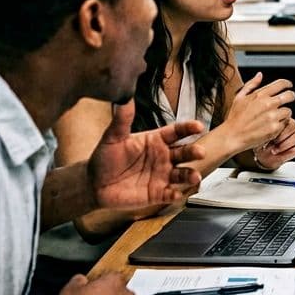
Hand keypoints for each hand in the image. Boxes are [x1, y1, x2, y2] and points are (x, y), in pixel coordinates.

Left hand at [87, 102, 204, 209]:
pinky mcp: (157, 193)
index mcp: (156, 140)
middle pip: (185, 152)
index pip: (177, 132)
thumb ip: (122, 120)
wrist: (94, 183)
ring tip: (194, 176)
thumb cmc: (105, 158)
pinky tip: (176, 193)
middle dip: (194, 152)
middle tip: (200, 152)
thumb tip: (125, 99)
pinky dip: (176, 194)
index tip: (198, 126)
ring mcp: (162, 175)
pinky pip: (170, 194)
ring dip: (190, 175)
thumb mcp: (113, 137)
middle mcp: (163, 157)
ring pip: (182, 174)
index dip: (188, 128)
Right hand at [221, 73, 294, 153]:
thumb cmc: (235, 118)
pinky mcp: (275, 128)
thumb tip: (260, 75)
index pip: (281, 84)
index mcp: (260, 95)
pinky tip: (272, 125)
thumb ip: (251, 84)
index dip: (287, 84)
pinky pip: (285, 124)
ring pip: (288, 111)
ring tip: (275, 117)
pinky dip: (281, 125)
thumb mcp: (239, 97)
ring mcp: (272, 117)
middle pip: (290, 96)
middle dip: (290, 96)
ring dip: (284, 113)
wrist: (232, 136)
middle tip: (288, 99)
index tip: (289, 86)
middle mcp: (268, 104)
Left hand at [255, 120, 294, 169]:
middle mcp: (289, 126)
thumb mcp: (259, 135)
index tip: (270, 133)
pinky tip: (279, 152)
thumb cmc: (260, 143)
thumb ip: (265, 129)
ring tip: (274, 149)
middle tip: (272, 141)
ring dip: (285, 144)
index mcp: (280, 120)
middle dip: (282, 135)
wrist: (262, 156)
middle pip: (293, 125)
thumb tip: (269, 129)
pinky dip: (289, 151)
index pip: (286, 116)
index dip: (279, 125)